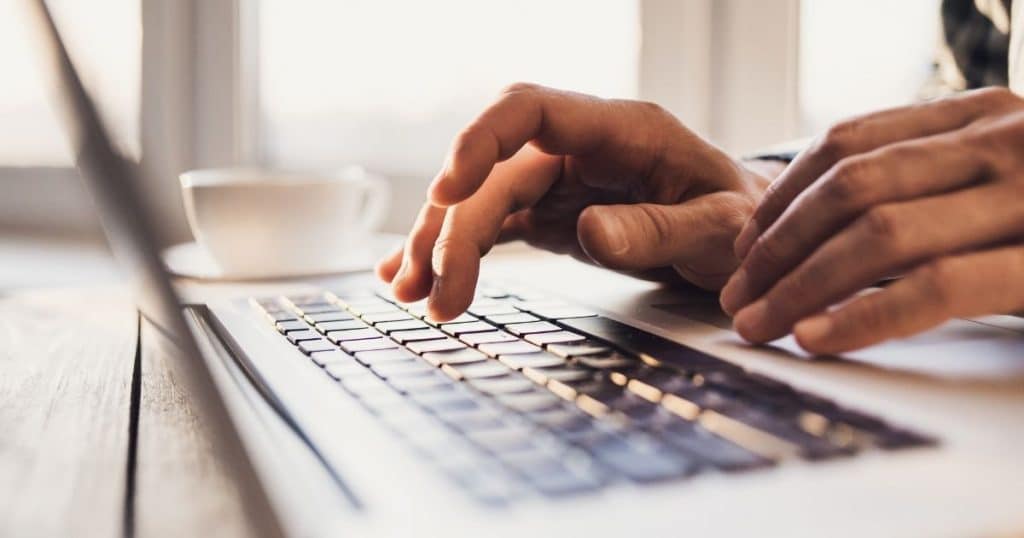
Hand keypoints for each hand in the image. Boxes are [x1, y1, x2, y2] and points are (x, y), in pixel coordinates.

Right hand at [376, 83, 770, 320]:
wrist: (747, 236)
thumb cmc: (742, 220)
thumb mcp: (721, 228)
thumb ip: (659, 228)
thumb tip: (589, 233)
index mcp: (621, 130)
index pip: (530, 109)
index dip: (480, 141)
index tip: (448, 190)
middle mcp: (579, 148)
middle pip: (493, 171)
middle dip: (454, 228)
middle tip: (435, 293)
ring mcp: (559, 180)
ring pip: (481, 199)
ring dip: (440, 243)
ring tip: (413, 294)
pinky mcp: (550, 213)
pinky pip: (491, 224)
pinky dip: (455, 250)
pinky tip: (417, 277)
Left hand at [719, 87, 1023, 353]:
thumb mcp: (996, 180)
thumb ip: (927, 182)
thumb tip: (815, 227)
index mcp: (980, 115)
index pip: (849, 143)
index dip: (781, 196)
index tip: (742, 246)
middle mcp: (1002, 140)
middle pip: (851, 187)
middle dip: (777, 246)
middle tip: (736, 295)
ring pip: (879, 234)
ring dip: (800, 286)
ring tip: (757, 323)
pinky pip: (935, 286)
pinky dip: (863, 315)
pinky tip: (815, 337)